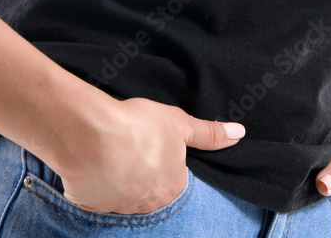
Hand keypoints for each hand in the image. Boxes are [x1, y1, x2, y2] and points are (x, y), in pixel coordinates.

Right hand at [53, 96, 245, 214]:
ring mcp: (119, 208)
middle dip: (142, 171)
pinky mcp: (91, 204)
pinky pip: (96, 194)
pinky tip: (93, 160)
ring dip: (118, 176)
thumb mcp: (179, 122)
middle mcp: (149, 205)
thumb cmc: (138, 126)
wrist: (91, 134)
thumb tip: (239, 134)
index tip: (151, 142)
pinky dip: (95, 180)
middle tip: (131, 145)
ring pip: (122, 193)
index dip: (163, 158)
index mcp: (172, 187)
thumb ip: (209, 133)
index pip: (175, 178)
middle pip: (149, 189)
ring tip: (109, 149)